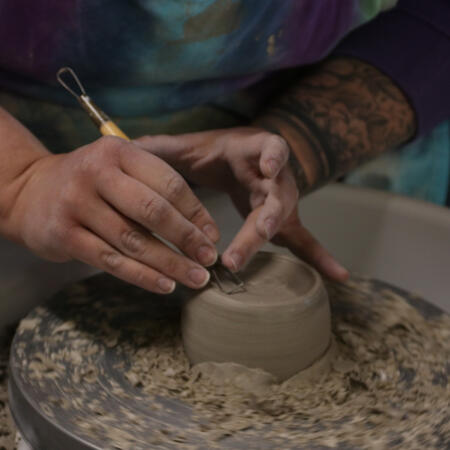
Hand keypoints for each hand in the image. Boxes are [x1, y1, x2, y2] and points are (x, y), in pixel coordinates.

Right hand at [9, 136, 220, 292]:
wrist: (30, 191)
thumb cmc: (90, 182)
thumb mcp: (119, 169)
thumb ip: (155, 189)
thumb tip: (203, 230)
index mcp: (119, 151)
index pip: (169, 183)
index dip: (197, 212)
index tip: (214, 236)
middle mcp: (97, 173)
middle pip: (154, 211)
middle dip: (187, 238)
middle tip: (209, 259)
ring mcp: (77, 204)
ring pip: (134, 240)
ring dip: (171, 263)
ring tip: (197, 278)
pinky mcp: (64, 235)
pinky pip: (112, 260)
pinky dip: (143, 276)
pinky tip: (165, 285)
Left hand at [136, 127, 347, 280]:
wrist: (238, 158)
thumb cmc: (213, 152)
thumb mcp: (188, 146)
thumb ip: (162, 149)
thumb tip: (124, 146)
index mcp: (255, 150)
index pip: (271, 148)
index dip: (273, 156)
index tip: (268, 167)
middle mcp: (275, 175)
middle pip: (277, 197)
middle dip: (265, 219)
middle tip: (250, 239)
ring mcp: (281, 200)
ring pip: (286, 223)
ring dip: (276, 244)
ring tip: (246, 263)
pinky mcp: (282, 221)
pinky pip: (304, 241)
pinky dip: (321, 257)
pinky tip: (339, 277)